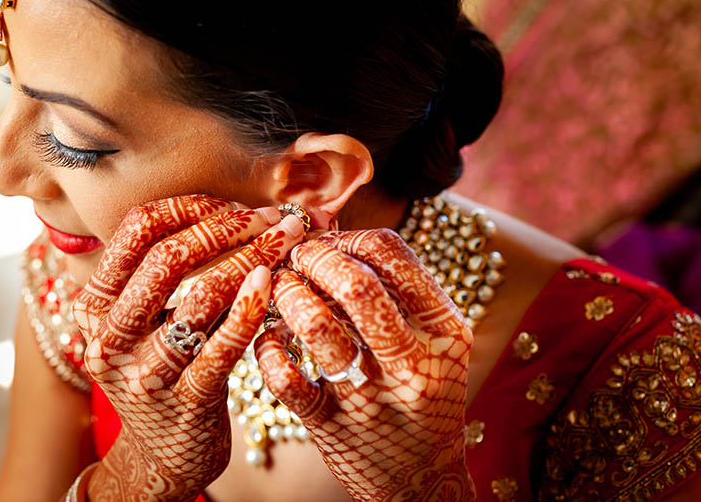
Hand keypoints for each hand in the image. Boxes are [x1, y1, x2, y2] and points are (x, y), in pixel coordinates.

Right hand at [70, 195, 306, 500]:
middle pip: (169, 256)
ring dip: (252, 259)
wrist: (160, 456)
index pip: (138, 229)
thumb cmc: (164, 370)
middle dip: (230, 227)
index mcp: (96, 302)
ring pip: (200, 297)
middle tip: (276, 220)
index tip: (237, 205)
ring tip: (288, 243)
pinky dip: (250, 308)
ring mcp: (146, 370)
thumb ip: (172, 271)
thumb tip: (240, 209)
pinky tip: (271, 283)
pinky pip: (221, 347)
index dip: (192, 206)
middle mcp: (110, 333)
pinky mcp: (186, 400)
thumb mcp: (146, 321)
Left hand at [254, 229, 475, 501]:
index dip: (348, 236)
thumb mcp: (436, 342)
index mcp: (446, 330)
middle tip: (295, 257)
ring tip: (279, 288)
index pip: (393, 254)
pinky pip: (286, 378)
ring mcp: (372, 399)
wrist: (423, 479)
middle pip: (356, 284)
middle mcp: (415, 363)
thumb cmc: (422, 394)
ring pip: (317, 326)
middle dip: (314, 258)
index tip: (327, 241)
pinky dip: (267, 348)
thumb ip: (400, 293)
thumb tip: (334, 236)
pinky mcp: (331, 427)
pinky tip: (270, 338)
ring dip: (287, 295)